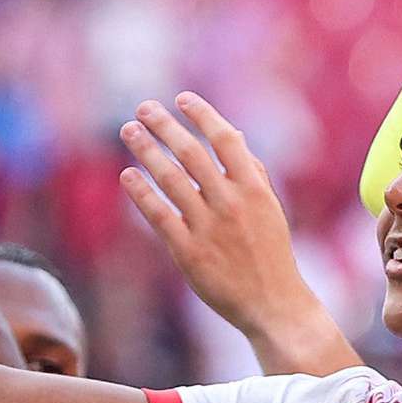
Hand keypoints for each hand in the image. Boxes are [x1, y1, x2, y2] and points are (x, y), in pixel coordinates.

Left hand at [118, 94, 339, 356]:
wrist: (274, 304)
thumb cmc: (271, 254)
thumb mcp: (271, 209)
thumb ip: (253, 173)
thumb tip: (235, 136)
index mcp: (255, 189)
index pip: (226, 139)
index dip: (202, 114)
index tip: (181, 98)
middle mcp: (231, 203)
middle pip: (191, 153)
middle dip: (164, 126)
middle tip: (143, 108)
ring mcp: (209, 227)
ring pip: (171, 179)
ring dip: (147, 150)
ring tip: (129, 131)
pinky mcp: (188, 252)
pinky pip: (158, 215)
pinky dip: (141, 192)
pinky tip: (127, 174)